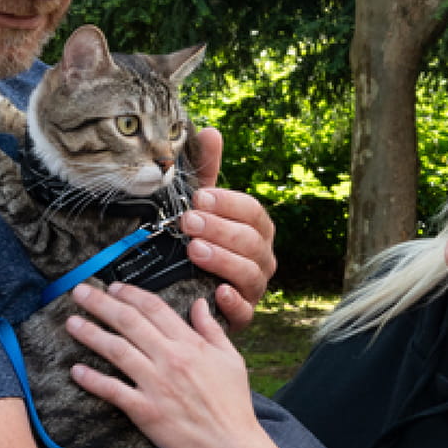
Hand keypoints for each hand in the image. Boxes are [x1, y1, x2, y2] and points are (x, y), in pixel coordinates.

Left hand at [66, 282, 290, 447]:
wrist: (230, 447)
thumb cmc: (233, 404)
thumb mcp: (231, 359)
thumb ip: (212, 329)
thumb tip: (200, 303)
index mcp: (191, 344)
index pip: (154, 308)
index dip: (130, 294)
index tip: (113, 287)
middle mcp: (170, 359)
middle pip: (129, 322)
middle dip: (101, 303)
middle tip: (80, 292)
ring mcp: (156, 385)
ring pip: (116, 351)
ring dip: (90, 333)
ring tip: (71, 322)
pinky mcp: (145, 411)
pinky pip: (113, 391)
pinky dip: (93, 380)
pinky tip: (76, 370)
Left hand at [186, 127, 276, 332]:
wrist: (185, 293)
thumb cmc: (197, 244)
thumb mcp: (199, 210)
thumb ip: (207, 174)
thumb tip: (211, 131)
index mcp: (256, 229)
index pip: (252, 211)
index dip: (227, 204)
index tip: (198, 197)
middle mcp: (262, 258)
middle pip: (251, 241)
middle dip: (220, 229)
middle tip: (188, 221)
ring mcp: (254, 288)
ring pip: (250, 274)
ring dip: (223, 260)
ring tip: (193, 250)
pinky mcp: (242, 317)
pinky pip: (246, 312)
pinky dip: (234, 302)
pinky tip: (217, 293)